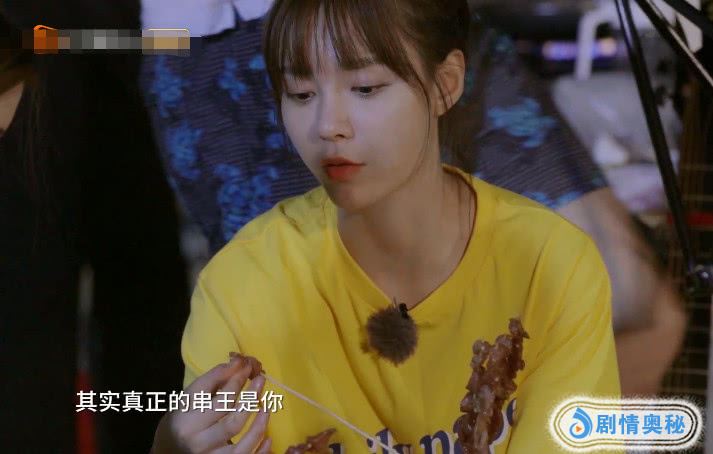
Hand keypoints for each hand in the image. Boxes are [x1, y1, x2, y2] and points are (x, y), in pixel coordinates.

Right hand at [151, 356, 271, 453]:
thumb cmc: (182, 423)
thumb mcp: (188, 401)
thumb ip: (211, 383)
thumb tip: (238, 363)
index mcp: (184, 417)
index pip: (211, 392)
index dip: (231, 376)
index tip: (244, 365)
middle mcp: (195, 437)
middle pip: (228, 413)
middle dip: (248, 394)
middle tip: (260, 378)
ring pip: (238, 438)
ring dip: (258, 421)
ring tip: (267, 405)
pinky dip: (260, 448)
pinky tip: (269, 437)